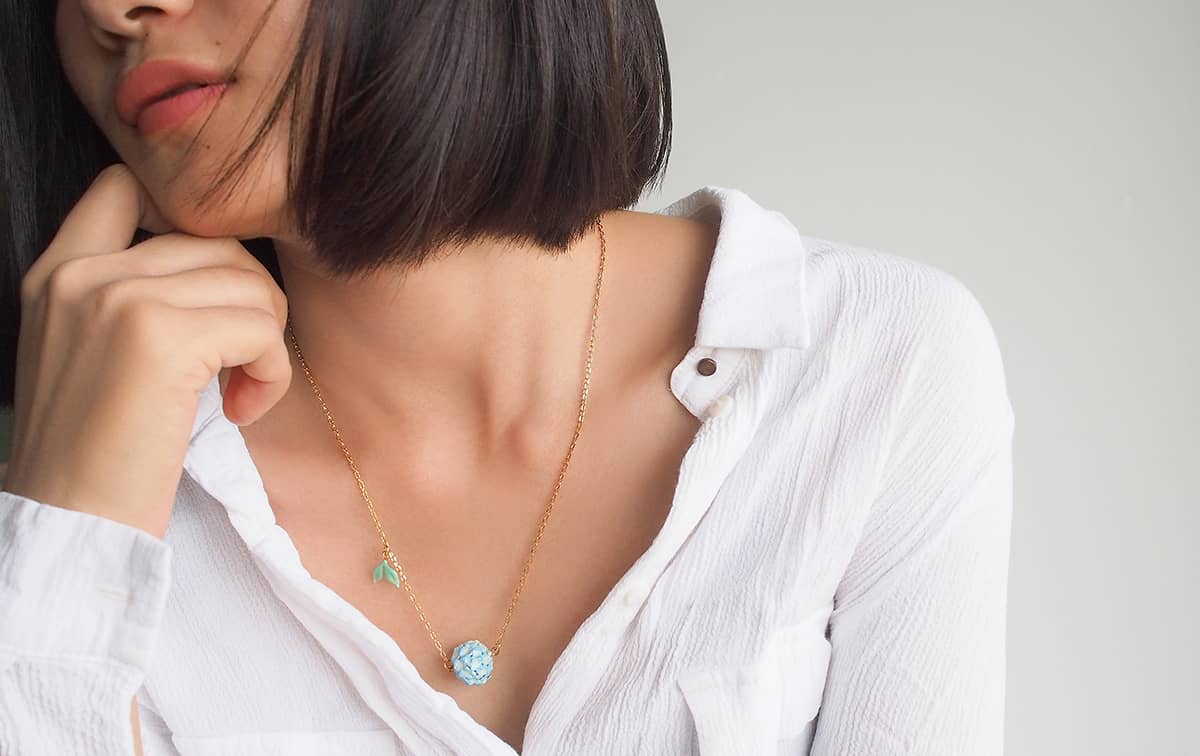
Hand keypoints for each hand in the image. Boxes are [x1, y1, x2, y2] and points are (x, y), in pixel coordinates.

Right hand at [4, 164, 290, 538]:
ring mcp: (119, 299)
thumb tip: (224, 267)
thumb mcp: (92, 352)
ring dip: (267, 341)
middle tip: (240, 364)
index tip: (208, 298)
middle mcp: (83, 273)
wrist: (70, 522)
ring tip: (240, 393)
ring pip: (248, 282)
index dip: (189, 229)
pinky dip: (272, 372)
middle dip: (250, 301)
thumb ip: (132, 298)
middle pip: (216, 242)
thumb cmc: (96, 451)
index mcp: (58, 272)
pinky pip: (260, 329)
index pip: (126, 188)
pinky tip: (242, 411)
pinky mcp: (162, 339)